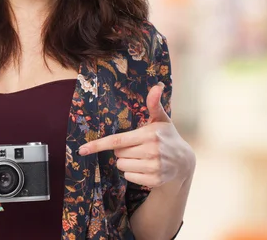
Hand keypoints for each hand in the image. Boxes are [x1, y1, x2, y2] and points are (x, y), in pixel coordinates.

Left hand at [78, 83, 193, 187]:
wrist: (184, 161)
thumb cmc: (167, 136)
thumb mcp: (161, 119)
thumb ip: (154, 103)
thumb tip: (157, 86)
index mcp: (149, 135)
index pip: (117, 141)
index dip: (98, 145)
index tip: (82, 149)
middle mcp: (151, 152)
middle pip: (118, 153)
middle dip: (122, 149)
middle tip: (137, 145)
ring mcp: (153, 168)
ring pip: (121, 165)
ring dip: (127, 161)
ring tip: (141, 156)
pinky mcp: (154, 181)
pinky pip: (129, 177)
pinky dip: (133, 172)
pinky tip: (145, 167)